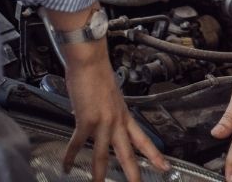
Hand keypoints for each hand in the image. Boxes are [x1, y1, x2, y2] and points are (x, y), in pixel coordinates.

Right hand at [62, 46, 169, 181]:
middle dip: (133, 174)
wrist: (90, 61)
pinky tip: (66, 166)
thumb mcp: (110, 95)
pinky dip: (70, 156)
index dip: (155, 154)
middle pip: (127, 153)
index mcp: (124, 114)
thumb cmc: (97, 72)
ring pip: (102, 155)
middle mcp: (116, 121)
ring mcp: (102, 122)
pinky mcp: (86, 120)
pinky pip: (77, 144)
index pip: (143, 138)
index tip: (165, 167)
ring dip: (98, 174)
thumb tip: (97, 117)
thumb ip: (107, 109)